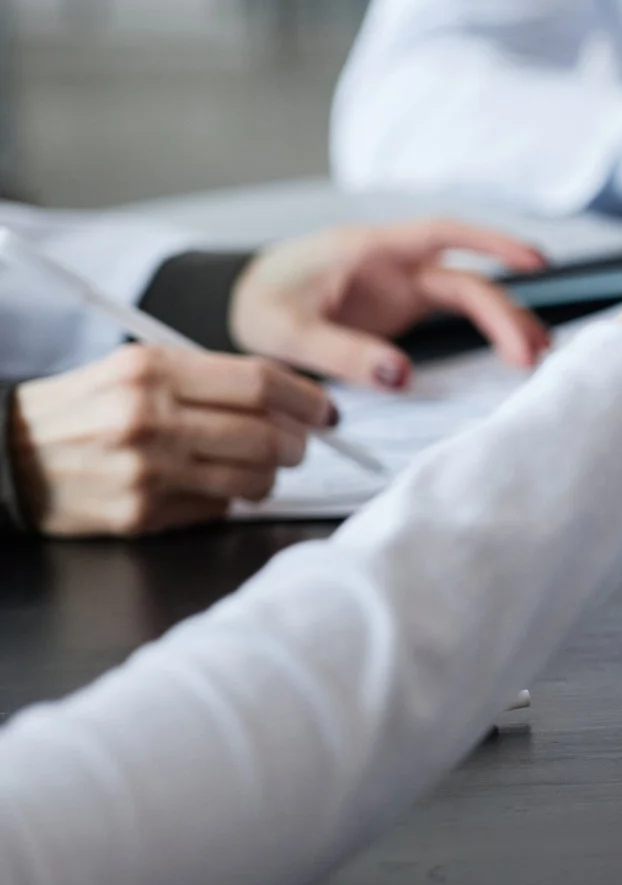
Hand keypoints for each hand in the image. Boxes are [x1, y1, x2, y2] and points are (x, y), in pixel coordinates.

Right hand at [8, 347, 333, 535]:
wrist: (6, 457)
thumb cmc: (81, 409)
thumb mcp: (133, 369)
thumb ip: (206, 378)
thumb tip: (288, 401)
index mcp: (152, 370)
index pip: (259, 383)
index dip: (307, 398)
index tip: (326, 411)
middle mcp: (150, 418)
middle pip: (266, 434)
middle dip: (298, 443)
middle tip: (301, 444)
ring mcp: (145, 471)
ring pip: (253, 479)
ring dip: (271, 477)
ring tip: (260, 469)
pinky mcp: (139, 514)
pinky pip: (216, 510)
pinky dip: (227, 500)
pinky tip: (208, 488)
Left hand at [231, 220, 550, 389]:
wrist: (241, 301)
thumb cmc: (259, 303)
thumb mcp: (285, 331)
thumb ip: (341, 351)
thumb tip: (402, 375)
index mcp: (369, 250)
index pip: (441, 235)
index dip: (491, 243)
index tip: (534, 262)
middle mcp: (395, 265)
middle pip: (464, 281)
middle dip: (504, 311)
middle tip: (532, 352)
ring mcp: (402, 288)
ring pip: (467, 298)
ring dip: (504, 322)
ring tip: (537, 354)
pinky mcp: (403, 311)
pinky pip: (455, 316)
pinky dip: (486, 331)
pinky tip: (513, 351)